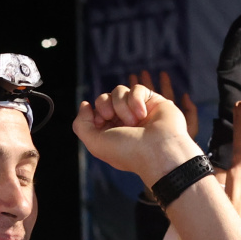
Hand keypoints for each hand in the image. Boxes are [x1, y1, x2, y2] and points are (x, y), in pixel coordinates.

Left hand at [73, 82, 200, 182]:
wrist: (159, 151)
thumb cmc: (127, 151)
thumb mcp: (94, 143)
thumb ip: (81, 124)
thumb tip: (84, 104)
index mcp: (110, 131)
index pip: (94, 110)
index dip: (95, 113)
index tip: (101, 123)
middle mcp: (123, 121)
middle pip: (104, 97)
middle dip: (106, 105)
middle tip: (115, 119)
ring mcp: (138, 110)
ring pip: (119, 90)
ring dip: (122, 105)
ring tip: (134, 121)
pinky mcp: (153, 101)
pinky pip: (137, 88)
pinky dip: (136, 100)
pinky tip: (143, 114)